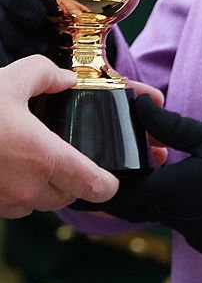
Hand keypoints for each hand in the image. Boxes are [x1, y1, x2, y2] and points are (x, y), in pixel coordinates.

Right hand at [0, 0, 168, 65]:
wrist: (77, 34)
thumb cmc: (91, 1)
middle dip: (17, 1)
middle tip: (39, 18)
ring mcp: (10, 12)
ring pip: (3, 19)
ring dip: (16, 32)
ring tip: (40, 47)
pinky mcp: (8, 36)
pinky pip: (3, 45)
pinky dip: (14, 55)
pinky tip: (29, 66)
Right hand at [0, 56, 118, 216]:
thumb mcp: (12, 79)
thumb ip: (45, 75)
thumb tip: (64, 80)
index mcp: (45, 158)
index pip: (91, 184)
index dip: (106, 185)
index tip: (110, 182)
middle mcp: (27, 188)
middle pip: (66, 197)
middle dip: (74, 183)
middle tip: (73, 162)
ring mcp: (2, 202)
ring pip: (37, 205)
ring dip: (44, 190)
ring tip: (39, 164)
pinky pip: (11, 207)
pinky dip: (18, 193)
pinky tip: (10, 169)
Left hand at [94, 96, 201, 265]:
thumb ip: (169, 126)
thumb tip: (138, 107)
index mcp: (170, 194)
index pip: (118, 194)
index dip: (106, 177)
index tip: (102, 158)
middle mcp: (176, 221)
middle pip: (134, 207)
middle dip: (127, 184)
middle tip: (130, 156)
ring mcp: (193, 235)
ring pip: (159, 213)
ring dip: (155, 191)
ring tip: (163, 160)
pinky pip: (181, 221)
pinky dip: (178, 202)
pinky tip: (197, 181)